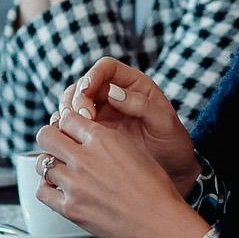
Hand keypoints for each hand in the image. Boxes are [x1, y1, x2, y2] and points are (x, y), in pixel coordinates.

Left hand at [32, 115, 208, 237]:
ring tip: (60, 170)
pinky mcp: (70, 208)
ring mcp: (74, 183)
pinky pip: (42, 192)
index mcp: (102, 139)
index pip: (67, 118)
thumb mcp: (134, 149)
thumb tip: (90, 134)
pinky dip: (46, 188)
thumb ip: (106, 138)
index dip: (66, 124)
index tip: (68, 131)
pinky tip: (57, 189)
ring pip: (42, 163)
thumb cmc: (153, 188)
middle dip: (51, 138)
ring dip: (49, 165)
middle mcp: (84, 158)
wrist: (157, 221)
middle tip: (57, 147)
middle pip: (46, 135)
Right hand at [57, 57, 198, 191]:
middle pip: (84, 84)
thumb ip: (141, 104)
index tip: (87, 92)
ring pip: (73, 102)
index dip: (93, 75)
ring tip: (73, 127)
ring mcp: (102, 113)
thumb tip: (112, 92)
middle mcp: (114, 94)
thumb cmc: (172, 142)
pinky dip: (65, 128)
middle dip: (77, 97)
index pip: (106, 68)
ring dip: (68, 112)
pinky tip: (68, 138)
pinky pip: (72, 124)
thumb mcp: (163, 122)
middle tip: (82, 116)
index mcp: (133, 84)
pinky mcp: (94, 132)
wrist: (173, 169)